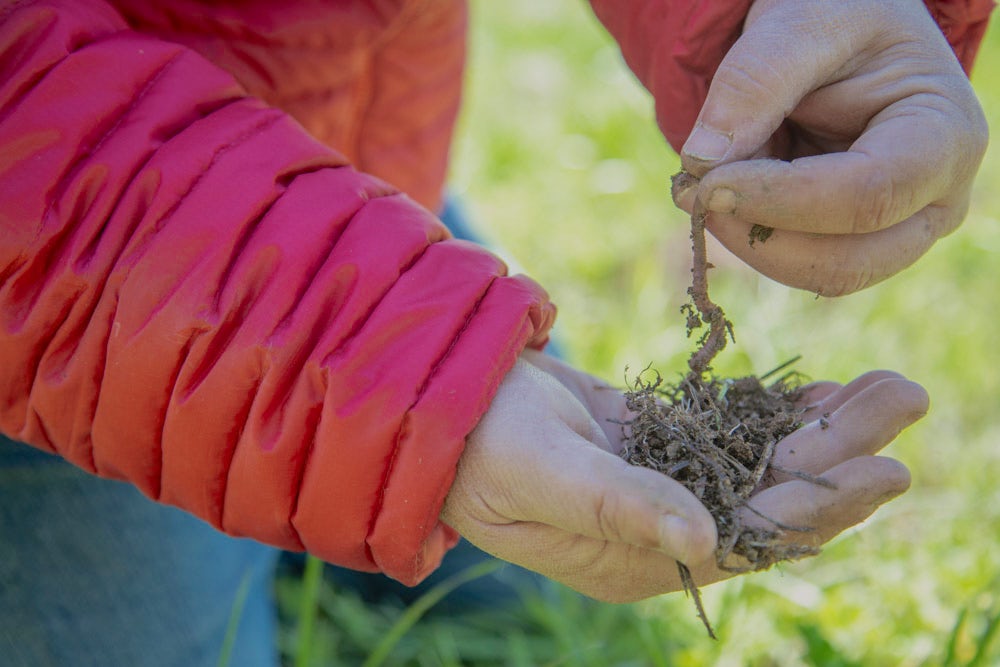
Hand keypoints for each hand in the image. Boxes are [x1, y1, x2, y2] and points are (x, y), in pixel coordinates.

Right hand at [442, 354, 926, 601]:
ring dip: (820, 428)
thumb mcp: (543, 474)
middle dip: (839, 455)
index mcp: (639, 558)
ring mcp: (661, 483)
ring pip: (759, 460)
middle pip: (770, 495)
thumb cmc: (479, 447)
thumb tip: (705, 542)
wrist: (442, 402)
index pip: (747, 536)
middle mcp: (661, 529)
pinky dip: (775, 413)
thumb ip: (620, 505)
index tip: (884, 469)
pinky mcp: (655, 441)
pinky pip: (729, 431)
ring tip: (886, 387)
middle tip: (905, 400)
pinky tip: (820, 390)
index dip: (818, 506)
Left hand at [673, 0, 987, 295]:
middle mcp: (934, 199)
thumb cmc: (837, 15)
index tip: (706, 184)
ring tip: (705, 179)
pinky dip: (748, 234)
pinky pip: (794, 263)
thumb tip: (701, 161)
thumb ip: (753, 84)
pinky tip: (722, 189)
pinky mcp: (852, 244)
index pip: (867, 196)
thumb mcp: (800, 22)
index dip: (779, 200)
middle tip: (692, 192)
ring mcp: (897, 232)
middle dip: (758, 236)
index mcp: (944, 136)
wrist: (838, 36)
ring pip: (815, 273)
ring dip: (746, 237)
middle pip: (846, 260)